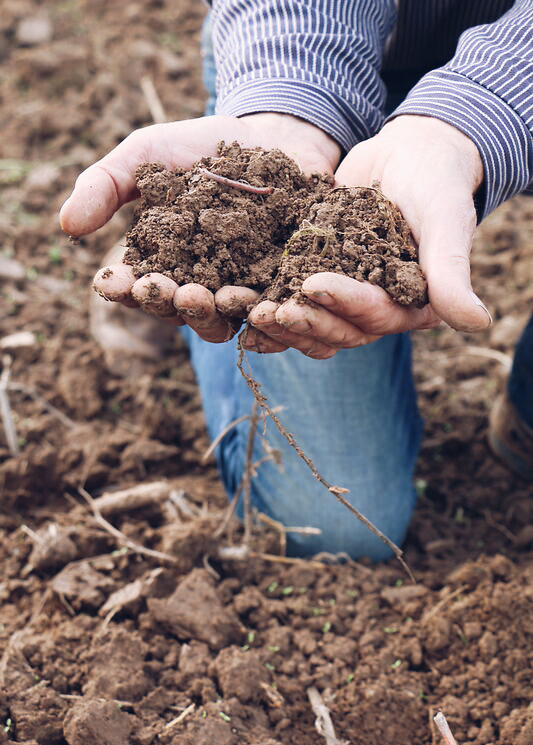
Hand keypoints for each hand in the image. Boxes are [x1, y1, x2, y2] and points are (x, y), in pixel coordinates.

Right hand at [60, 113, 340, 344]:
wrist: (272, 136)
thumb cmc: (200, 147)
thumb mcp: (146, 155)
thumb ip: (107, 185)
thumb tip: (66, 224)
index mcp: (161, 265)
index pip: (136, 288)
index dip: (123, 288)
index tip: (113, 279)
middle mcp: (199, 287)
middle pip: (180, 313)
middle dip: (170, 303)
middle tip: (168, 290)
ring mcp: (242, 291)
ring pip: (225, 320)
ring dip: (214, 314)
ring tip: (213, 296)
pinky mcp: (282, 288)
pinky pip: (275, 313)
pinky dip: (268, 317)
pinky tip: (266, 306)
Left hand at [246, 114, 490, 358]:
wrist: (409, 158)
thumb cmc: (436, 185)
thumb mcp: (445, 222)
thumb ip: (451, 271)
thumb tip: (477, 324)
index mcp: (409, 306)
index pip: (375, 316)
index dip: (344, 303)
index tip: (313, 285)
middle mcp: (374, 311)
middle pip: (336, 330)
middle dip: (302, 321)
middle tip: (268, 310)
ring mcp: (342, 298)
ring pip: (308, 322)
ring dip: (276, 322)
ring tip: (243, 311)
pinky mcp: (314, 279)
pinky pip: (287, 298)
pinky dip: (263, 303)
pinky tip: (232, 304)